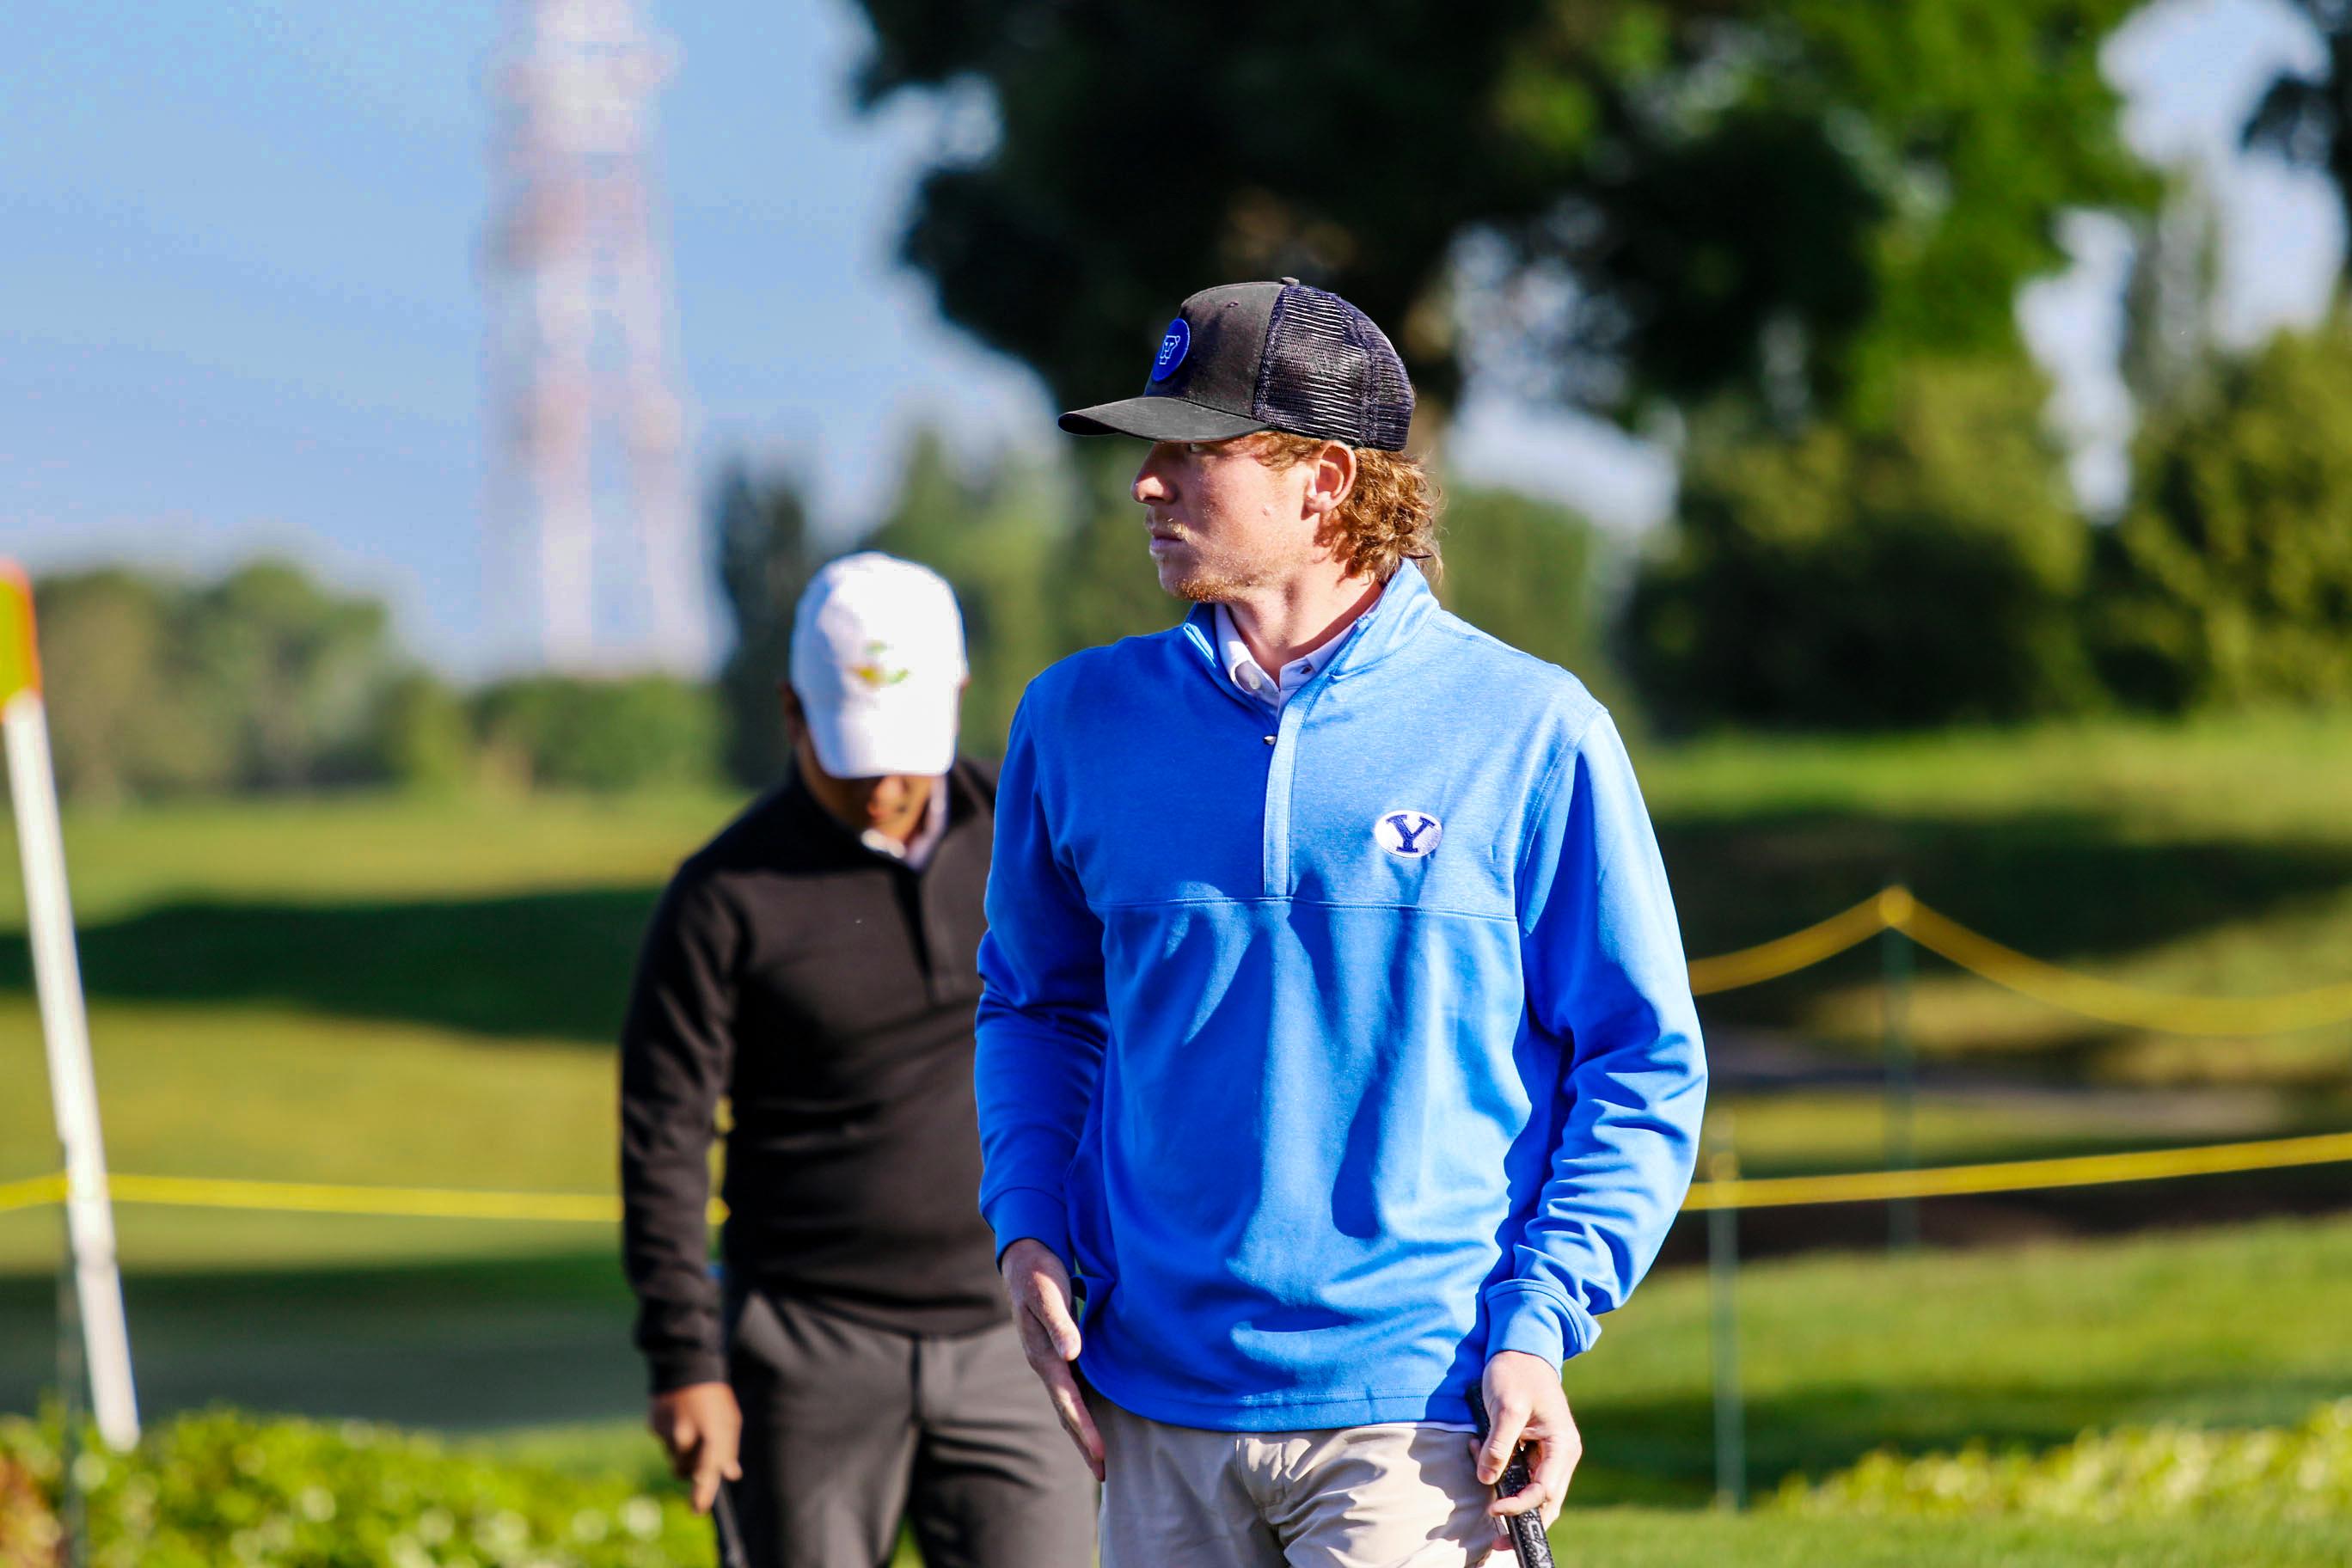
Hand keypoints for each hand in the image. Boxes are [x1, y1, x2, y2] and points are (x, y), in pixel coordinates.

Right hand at [649, 1381, 742, 1513]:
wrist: (687, 1366)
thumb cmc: (715, 1397)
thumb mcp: (730, 1420)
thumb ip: (728, 1449)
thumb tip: (730, 1474)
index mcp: (711, 1434)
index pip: (706, 1472)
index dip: (702, 1494)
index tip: (698, 1510)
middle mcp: (687, 1436)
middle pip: (684, 1471)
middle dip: (691, 1467)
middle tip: (699, 1446)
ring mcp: (668, 1432)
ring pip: (673, 1457)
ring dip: (681, 1450)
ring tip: (689, 1423)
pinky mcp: (654, 1427)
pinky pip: (663, 1442)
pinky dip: (670, 1435)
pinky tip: (677, 1416)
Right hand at [1001, 1237, 1105, 1480]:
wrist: (1024, 1256)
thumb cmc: (1038, 1272)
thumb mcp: (1047, 1292)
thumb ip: (1059, 1322)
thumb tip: (1071, 1354)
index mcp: (1042, 1355)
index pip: (1066, 1401)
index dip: (1085, 1428)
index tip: (1102, 1454)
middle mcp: (1046, 1362)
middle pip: (1066, 1412)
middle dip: (1084, 1443)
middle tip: (1105, 1474)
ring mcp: (1051, 1359)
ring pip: (1068, 1403)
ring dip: (1083, 1431)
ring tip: (1100, 1458)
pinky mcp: (1059, 1350)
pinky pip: (1072, 1388)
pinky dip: (1083, 1409)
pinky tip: (1095, 1418)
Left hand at [1476, 1350, 1579, 1531]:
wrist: (1520, 1346)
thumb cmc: (1516, 1372)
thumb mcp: (1506, 1406)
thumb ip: (1499, 1444)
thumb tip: (1487, 1479)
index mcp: (1562, 1446)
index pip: (1544, 1491)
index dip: (1519, 1506)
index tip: (1493, 1510)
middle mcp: (1561, 1455)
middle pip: (1545, 1502)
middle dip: (1520, 1520)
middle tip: (1494, 1542)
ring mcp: (1549, 1454)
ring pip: (1532, 1491)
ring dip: (1506, 1494)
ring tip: (1482, 1481)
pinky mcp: (1534, 1449)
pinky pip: (1519, 1473)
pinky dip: (1499, 1473)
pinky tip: (1479, 1454)